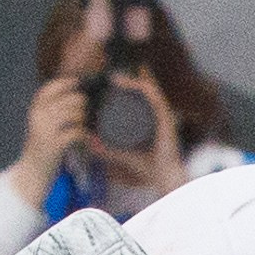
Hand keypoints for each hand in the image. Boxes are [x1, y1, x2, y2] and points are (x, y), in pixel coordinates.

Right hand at [11, 75, 90, 205]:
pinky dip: (84, 138)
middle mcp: (39, 117)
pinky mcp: (55, 145)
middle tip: (83, 118)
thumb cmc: (42, 149)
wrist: (32, 174)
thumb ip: (53, 112)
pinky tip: (84, 143)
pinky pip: (77, 133)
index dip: (65, 83)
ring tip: (82, 133)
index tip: (77, 83)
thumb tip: (77, 98)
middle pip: (70, 100)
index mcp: (35, 110)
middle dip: (81, 107)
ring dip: (83, 123)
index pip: (50, 88)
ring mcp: (46, 130)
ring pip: (75, 114)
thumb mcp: (43, 126)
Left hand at [93, 71, 186, 201]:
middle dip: (129, 79)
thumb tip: (89, 142)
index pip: (143, 95)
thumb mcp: (123, 154)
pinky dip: (140, 87)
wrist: (164, 177)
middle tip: (110, 77)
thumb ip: (107, 149)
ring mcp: (163, 114)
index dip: (131, 83)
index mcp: (153, 118)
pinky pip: (153, 97)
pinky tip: (127, 84)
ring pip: (147, 90)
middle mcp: (159, 114)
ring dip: (130, 81)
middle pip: (144, 89)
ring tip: (114, 78)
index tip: (113, 79)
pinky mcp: (165, 117)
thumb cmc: (149, 168)